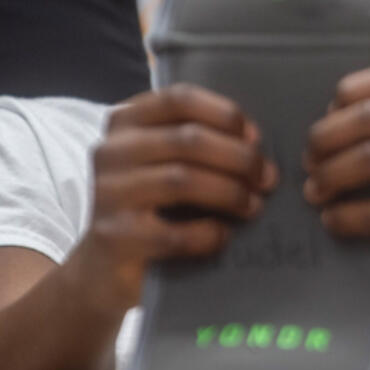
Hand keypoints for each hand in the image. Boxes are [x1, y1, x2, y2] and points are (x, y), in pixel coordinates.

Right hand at [71, 84, 275, 315]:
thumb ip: (195, 141)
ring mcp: (108, 194)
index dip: (225, 115)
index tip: (254, 138)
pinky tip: (222, 236)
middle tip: (266, 178)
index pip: (179, 99)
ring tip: (253, 206)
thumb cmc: (148, 206)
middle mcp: (112, 151)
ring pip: (182, 180)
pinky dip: (208, 234)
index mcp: (125, 122)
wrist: (103, 269)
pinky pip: (174, 232)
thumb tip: (252, 142)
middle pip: (188, 139)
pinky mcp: (115, 238)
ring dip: (230, 193)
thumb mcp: (162, 162)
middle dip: (239, 158)